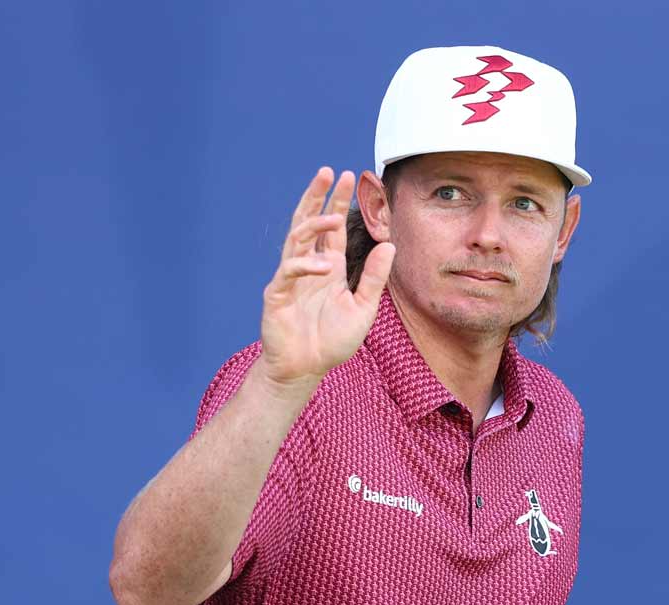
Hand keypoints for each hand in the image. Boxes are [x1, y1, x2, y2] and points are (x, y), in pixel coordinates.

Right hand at [258, 168, 394, 388]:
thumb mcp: (363, 308)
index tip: (346, 177)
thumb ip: (374, 277)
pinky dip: (305, 265)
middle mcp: (308, 266)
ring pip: (296, 239)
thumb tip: (390, 244)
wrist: (305, 369)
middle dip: (317, 196)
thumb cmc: (332, 341)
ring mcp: (290, 278)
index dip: (337, 202)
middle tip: (327, 172)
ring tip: (332, 216)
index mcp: (329, 267)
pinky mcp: (277, 294)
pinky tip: (322, 267)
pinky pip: (289, 271)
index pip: (332, 227)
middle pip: (309, 221)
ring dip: (313, 224)